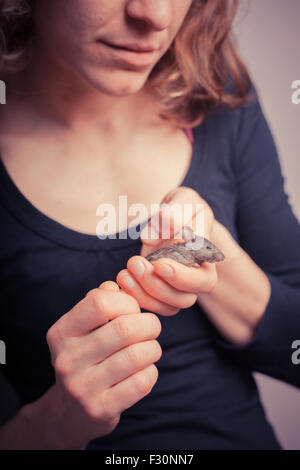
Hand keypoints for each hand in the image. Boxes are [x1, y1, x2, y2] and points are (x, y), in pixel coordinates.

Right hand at [45, 282, 161, 448]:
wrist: (73, 412)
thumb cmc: (87, 358)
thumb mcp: (83, 329)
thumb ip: (100, 302)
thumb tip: (117, 286)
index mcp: (61, 332)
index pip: (99, 301)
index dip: (126, 302)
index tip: (132, 311)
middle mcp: (66, 359)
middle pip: (125, 328)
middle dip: (149, 325)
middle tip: (151, 329)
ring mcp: (82, 387)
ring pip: (138, 355)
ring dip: (153, 349)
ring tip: (149, 349)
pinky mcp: (100, 409)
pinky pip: (142, 382)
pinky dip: (151, 372)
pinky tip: (144, 371)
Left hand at [116, 187, 217, 315]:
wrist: (171, 219)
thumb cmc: (182, 209)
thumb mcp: (184, 200)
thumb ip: (178, 210)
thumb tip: (170, 224)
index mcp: (207, 260)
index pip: (203, 281)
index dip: (182, 277)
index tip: (160, 264)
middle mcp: (193, 280)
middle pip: (183, 299)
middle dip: (157, 286)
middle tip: (136, 263)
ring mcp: (174, 288)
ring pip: (166, 307)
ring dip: (142, 294)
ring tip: (124, 273)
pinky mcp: (157, 291)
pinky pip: (149, 305)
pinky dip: (133, 297)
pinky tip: (119, 280)